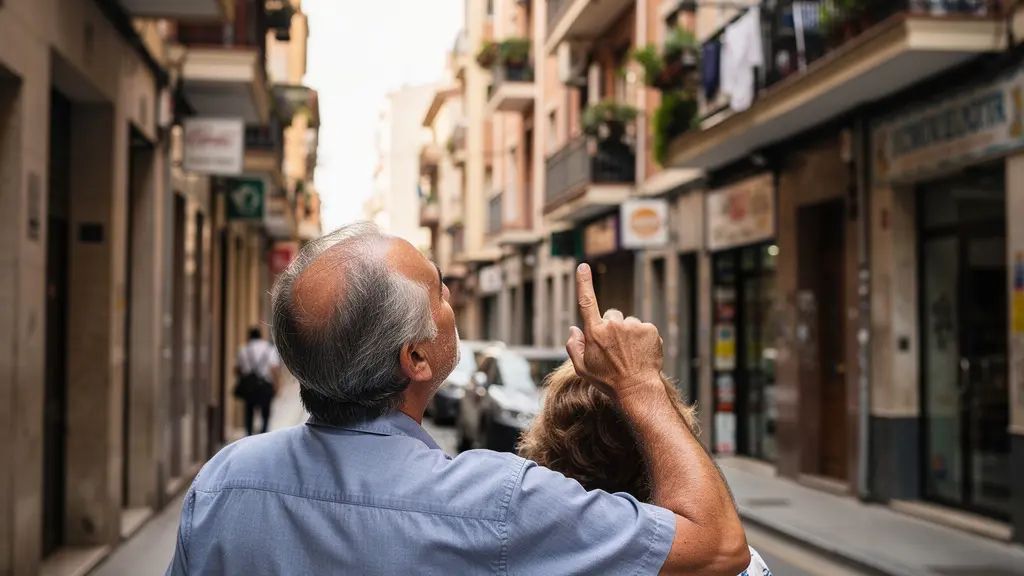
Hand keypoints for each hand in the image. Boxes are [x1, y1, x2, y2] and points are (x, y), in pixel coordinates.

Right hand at [565, 263, 664, 400]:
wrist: (637, 390)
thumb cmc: (607, 381)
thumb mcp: (582, 369)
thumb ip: (574, 347)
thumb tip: (573, 329)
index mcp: (595, 332)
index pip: (587, 302)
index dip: (584, 283)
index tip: (583, 266)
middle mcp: (613, 325)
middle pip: (612, 316)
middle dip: (612, 327)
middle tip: (615, 349)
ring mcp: (633, 326)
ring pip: (628, 324)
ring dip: (629, 334)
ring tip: (630, 355)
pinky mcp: (649, 329)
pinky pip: (643, 328)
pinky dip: (643, 338)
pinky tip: (641, 354)